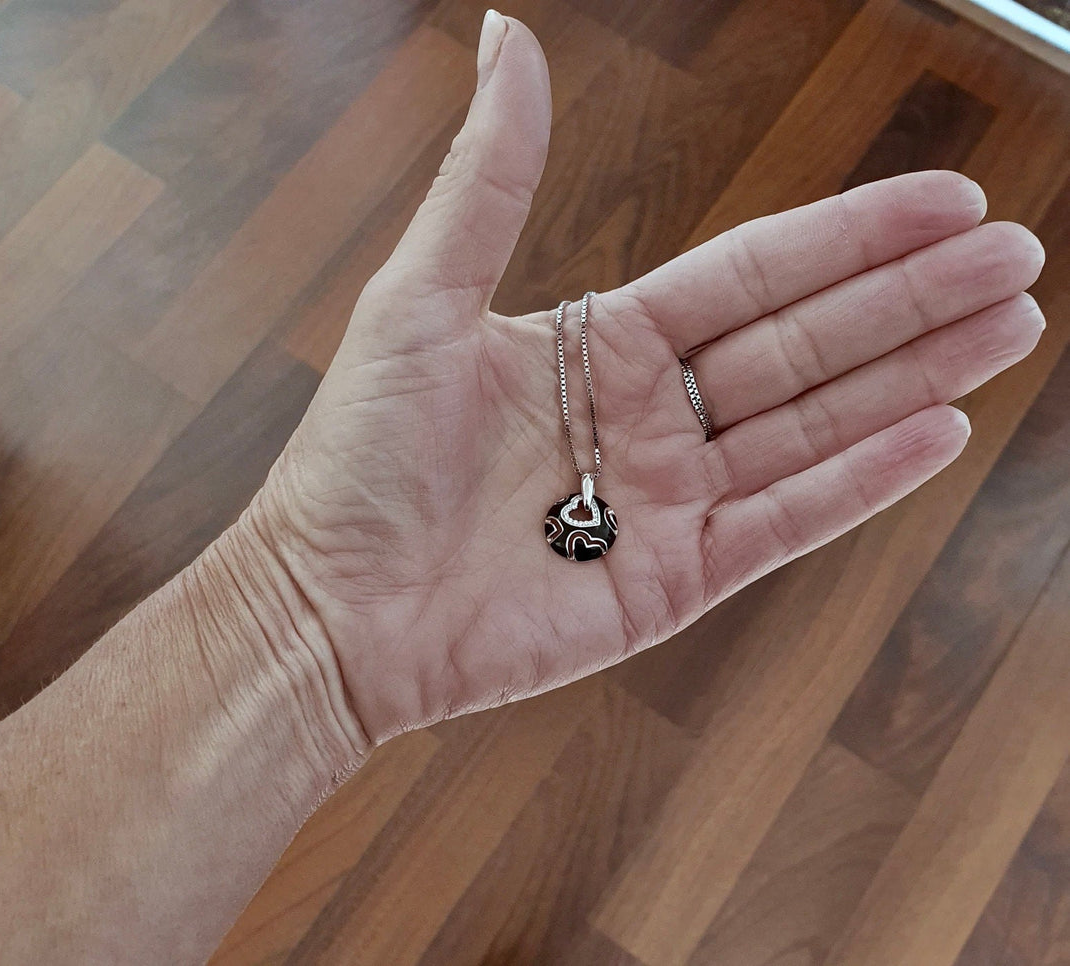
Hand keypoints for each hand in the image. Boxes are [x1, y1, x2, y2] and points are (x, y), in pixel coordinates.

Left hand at [247, 13, 1044, 750]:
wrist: (333, 609)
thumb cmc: (356, 462)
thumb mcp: (419, 300)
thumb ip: (489, 179)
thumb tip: (509, 41)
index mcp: (600, 345)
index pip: (751, 277)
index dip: (847, 238)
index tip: (942, 202)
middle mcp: (645, 418)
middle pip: (802, 346)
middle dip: (908, 301)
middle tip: (1012, 258)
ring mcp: (667, 502)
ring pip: (811, 429)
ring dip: (910, 378)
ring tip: (1005, 331)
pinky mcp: (673, 581)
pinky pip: (782, 522)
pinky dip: (858, 482)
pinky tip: (933, 432)